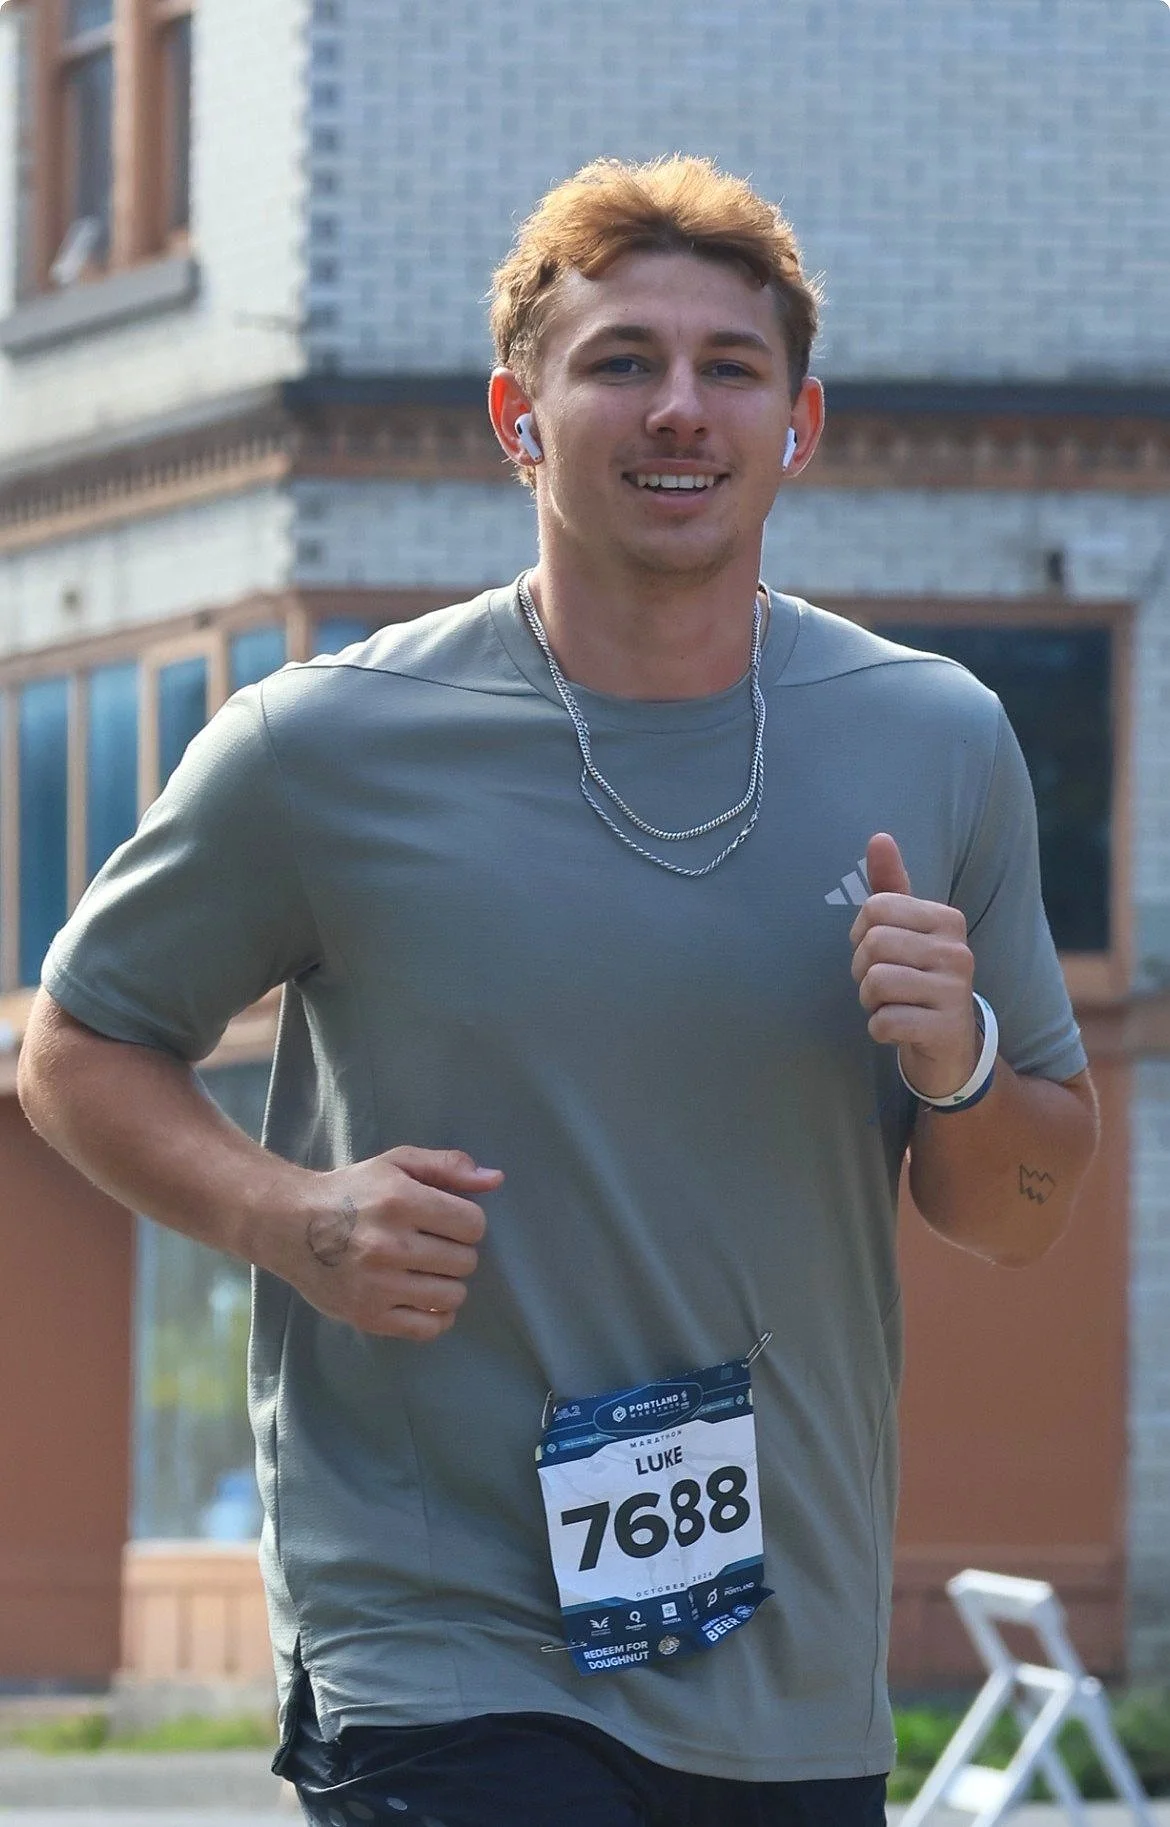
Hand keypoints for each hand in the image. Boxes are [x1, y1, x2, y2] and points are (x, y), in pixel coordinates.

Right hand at [286, 1146, 503, 1340]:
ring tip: (425, 1270)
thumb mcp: (397, 1164)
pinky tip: (424, 1300)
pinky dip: (436, 1317)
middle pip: (466, 1261)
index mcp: (400, 1201)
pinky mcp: (367, 1316)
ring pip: (452, 1296)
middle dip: (456, 1252)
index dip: (466, 1222)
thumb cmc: (352, 1190)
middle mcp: (389, 1245)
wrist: (288, 1224)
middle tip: (431, 1245)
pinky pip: (427, 1329)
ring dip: (447, 1284)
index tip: (447, 1221)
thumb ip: (447, 1167)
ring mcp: (378, 1285)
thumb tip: (496, 1180)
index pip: (473, 1224)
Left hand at [849, 832, 979, 1100]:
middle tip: (883, 985)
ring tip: (893, 1005)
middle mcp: (957, 950)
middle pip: (872, 944)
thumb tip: (879, 837)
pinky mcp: (946, 1029)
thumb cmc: (919, 979)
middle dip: (863, 970)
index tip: (878, 953)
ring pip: (875, 982)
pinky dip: (880, 1029)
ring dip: (871, 1002)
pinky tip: (900, 1028)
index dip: (861, 935)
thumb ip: (891, 885)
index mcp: (946, 919)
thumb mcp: (906, 930)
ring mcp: (956, 991)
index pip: (874, 908)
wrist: (951, 1046)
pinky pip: (884, 1021)